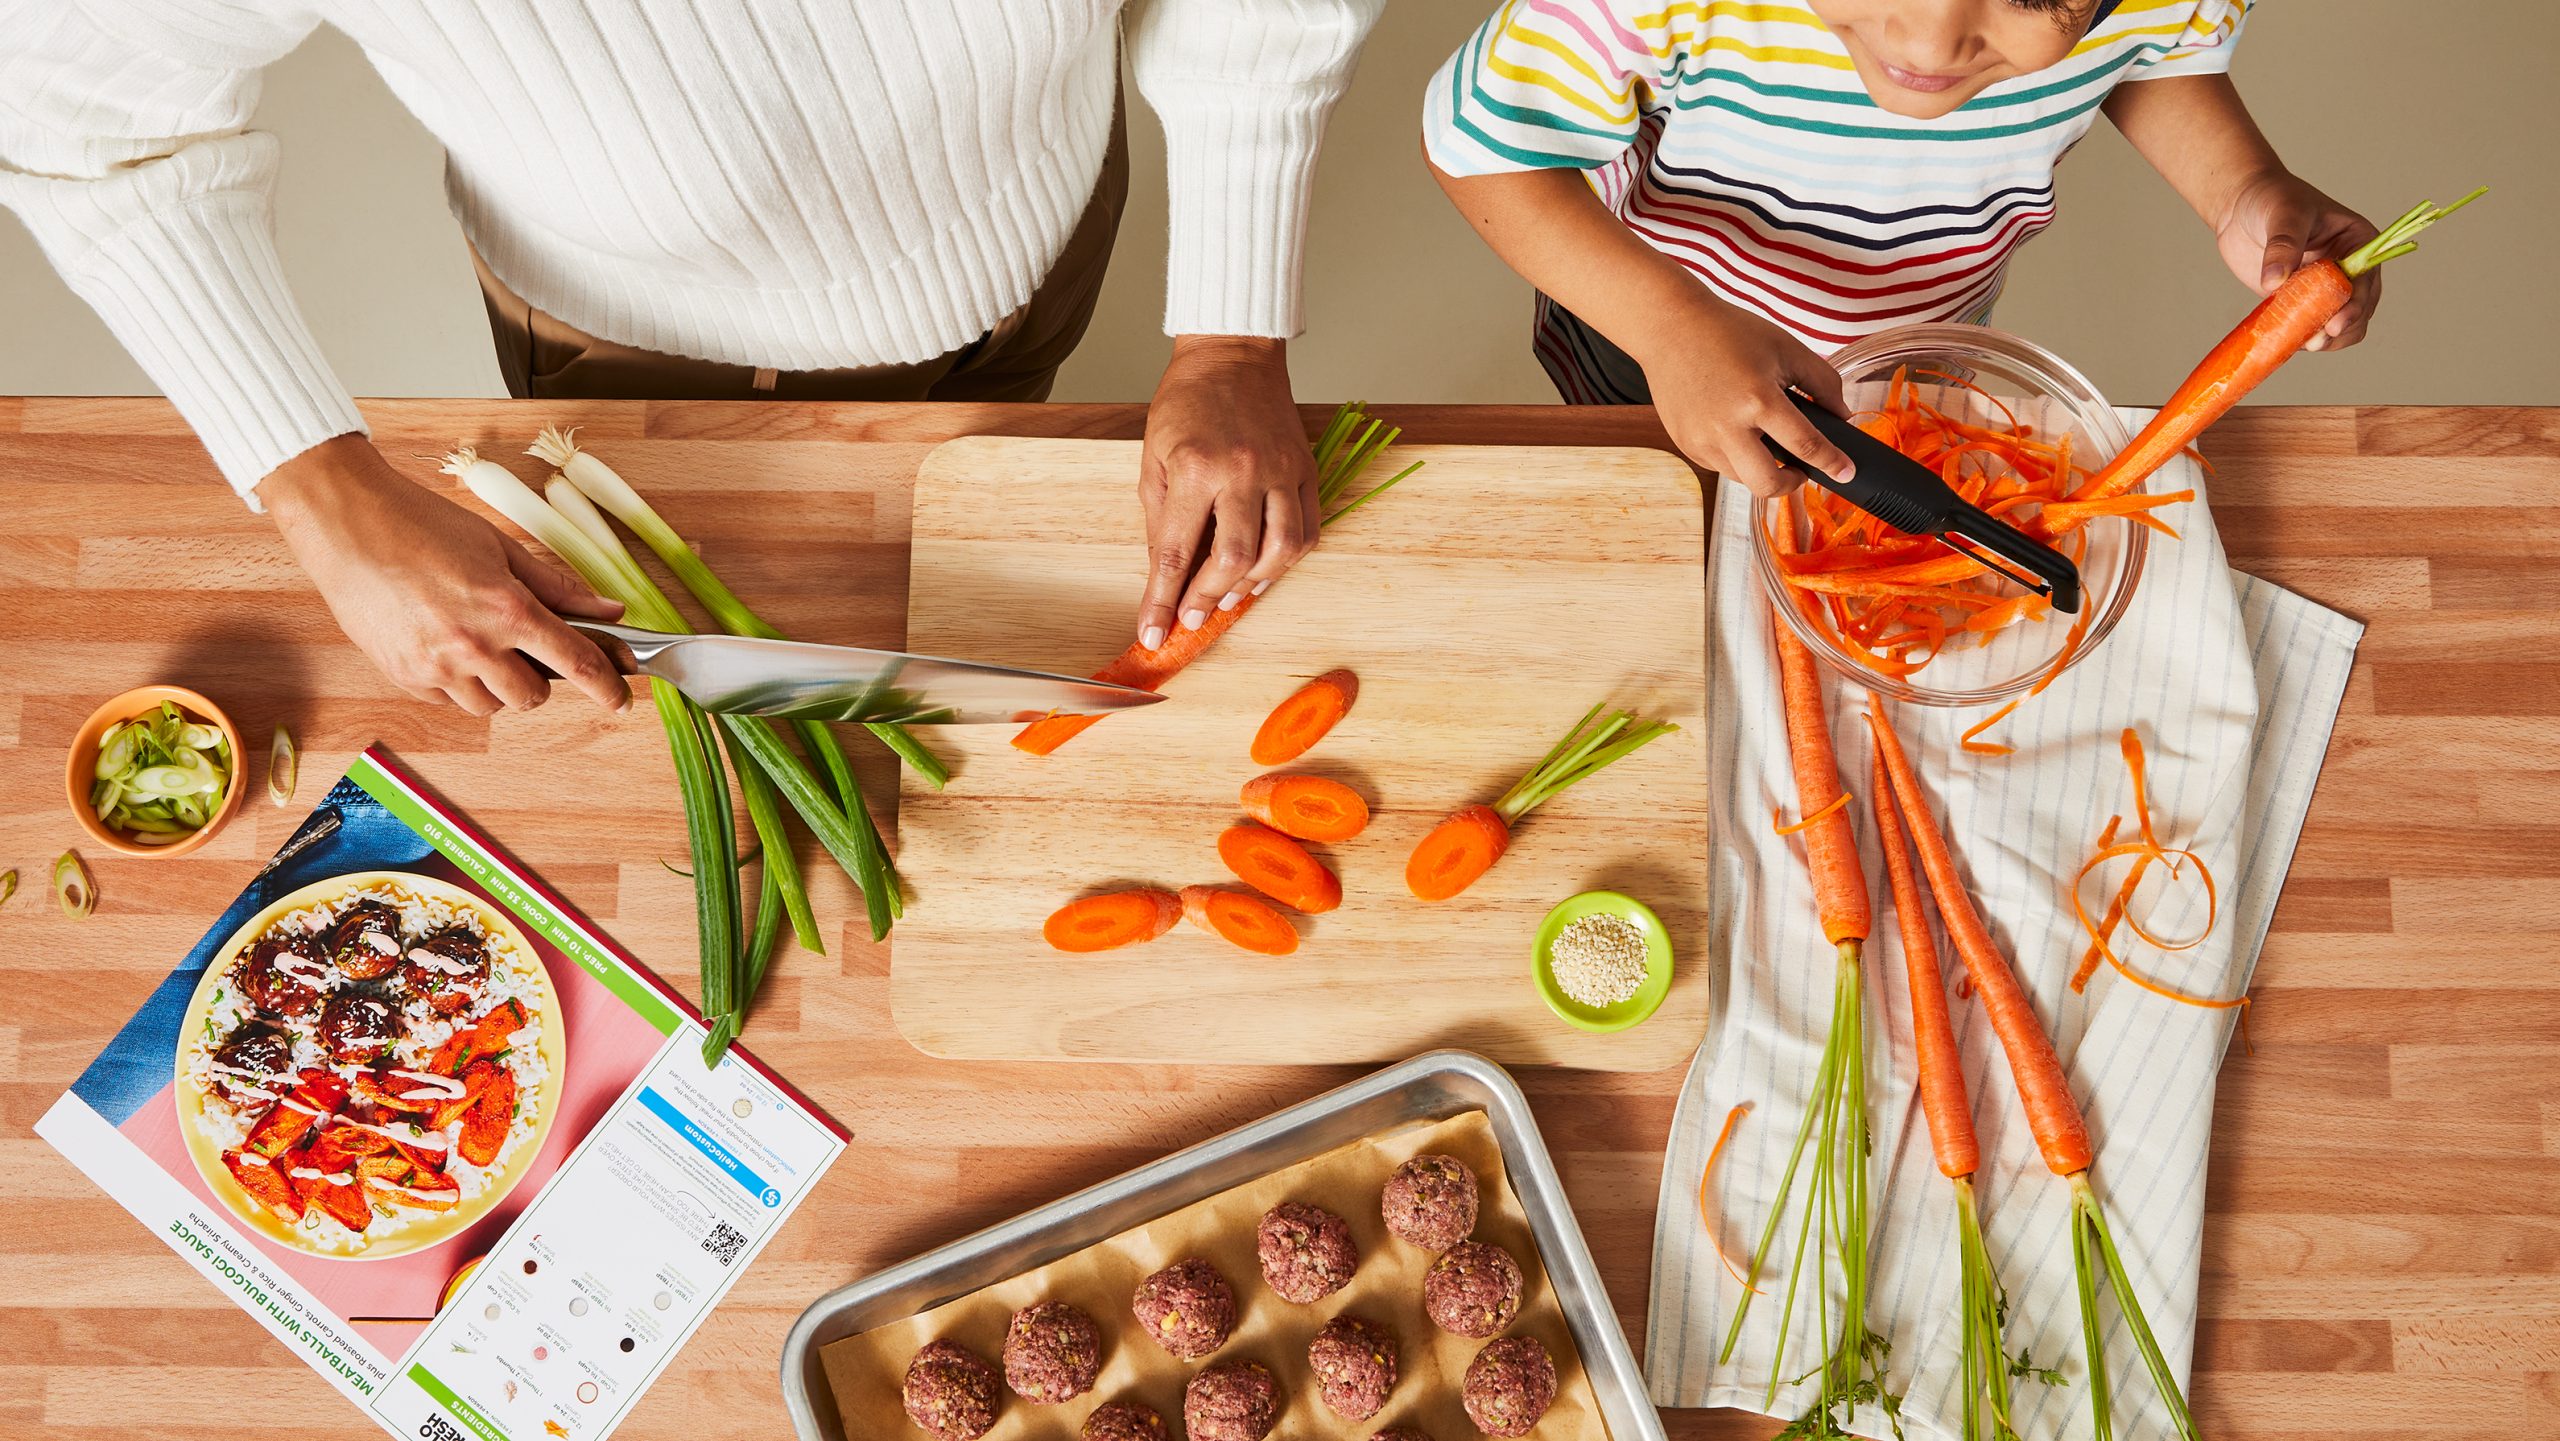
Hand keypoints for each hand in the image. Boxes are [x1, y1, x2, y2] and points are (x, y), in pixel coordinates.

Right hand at [260, 435, 628, 714]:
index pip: (576, 662)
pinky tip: (446, 646)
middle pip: (533, 697)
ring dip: (499, 685)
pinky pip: (449, 701)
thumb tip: (610, 610)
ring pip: (490, 706)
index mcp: (507, 610)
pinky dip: (459, 684)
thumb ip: (558, 587)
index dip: (607, 687)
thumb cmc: (423, 524)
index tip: (621, 699)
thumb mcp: (501, 548)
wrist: (347, 523)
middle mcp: (474, 646)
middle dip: (541, 679)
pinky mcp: (403, 675)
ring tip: (480, 643)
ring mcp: (435, 666)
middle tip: (526, 648)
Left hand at [1133, 336, 1322, 648]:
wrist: (1233, 354)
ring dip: (1253, 585)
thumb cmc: (1186, 403)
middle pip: (1232, 559)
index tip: (1152, 633)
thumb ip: (1160, 519)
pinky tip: (1265, 571)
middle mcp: (1242, 470)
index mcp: (1194, 467)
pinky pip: (1307, 530)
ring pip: (1279, 550)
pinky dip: (1287, 560)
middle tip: (1192, 619)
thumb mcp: (1154, 457)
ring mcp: (1280, 469)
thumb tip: (1166, 577)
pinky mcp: (1305, 468)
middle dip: (1208, 599)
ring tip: (1230, 598)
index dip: (1161, 600)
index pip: (1174, 552)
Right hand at [1627, 293, 1855, 498]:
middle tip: (1801, 471)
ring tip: (1764, 438)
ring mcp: (1701, 439)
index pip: (1805, 445)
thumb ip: (1822, 382)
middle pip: (1767, 484)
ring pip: (1742, 477)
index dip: (1832, 463)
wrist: (1670, 327)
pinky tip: (1735, 428)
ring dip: (1761, 467)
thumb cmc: (1729, 332)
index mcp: (1758, 399)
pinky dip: (1736, 456)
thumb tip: (1841, 416)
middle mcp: (1726, 427)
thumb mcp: (1786, 348)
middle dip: (1792, 485)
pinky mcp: (1685, 444)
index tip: (1845, 473)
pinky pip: (1719, 465)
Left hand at [2216, 169, 2380, 349]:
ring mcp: (2324, 287)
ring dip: (2325, 340)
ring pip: (2338, 325)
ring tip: (2303, 343)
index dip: (2356, 305)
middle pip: (2360, 309)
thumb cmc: (2271, 198)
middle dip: (2342, 328)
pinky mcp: (2299, 301)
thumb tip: (2275, 281)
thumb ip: (2283, 245)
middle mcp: (2348, 268)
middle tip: (2317, 341)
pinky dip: (2300, 338)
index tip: (2336, 323)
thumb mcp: (2283, 214)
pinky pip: (2308, 327)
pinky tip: (2285, 341)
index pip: (2367, 280)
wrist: (2239, 206)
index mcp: (2359, 242)